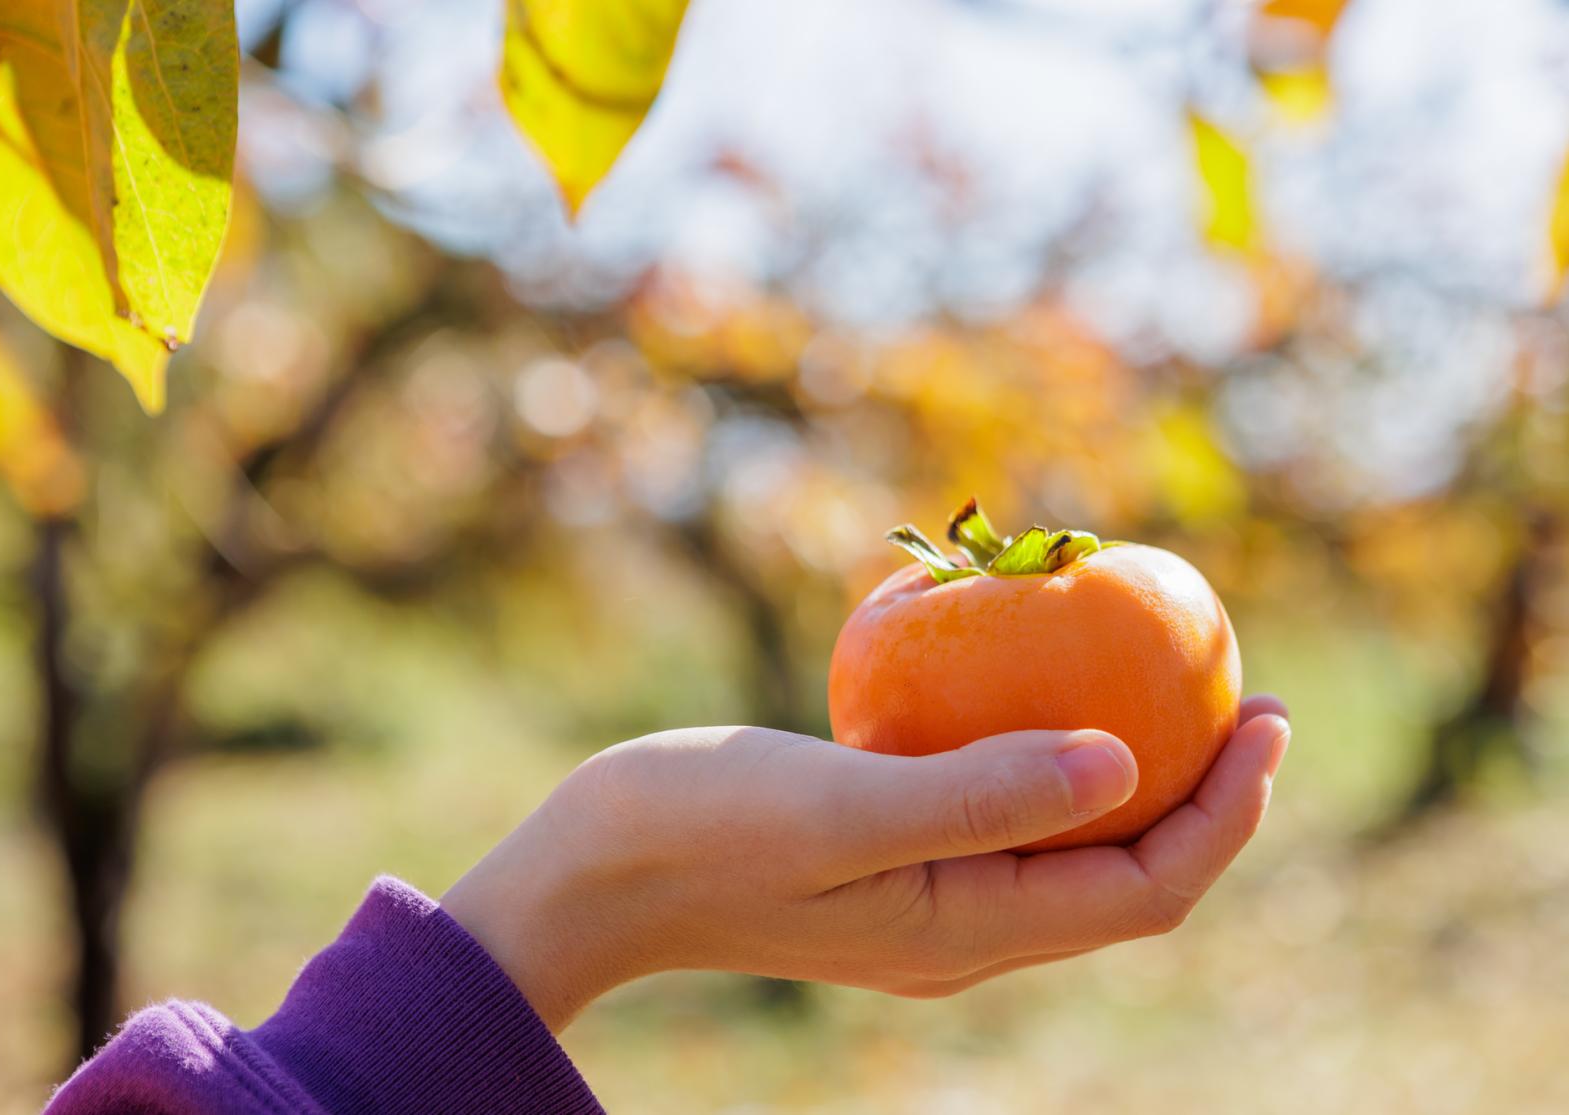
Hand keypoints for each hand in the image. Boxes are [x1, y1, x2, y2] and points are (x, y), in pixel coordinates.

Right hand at [441, 697, 1289, 1031]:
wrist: (592, 874)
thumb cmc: (704, 833)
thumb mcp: (843, 808)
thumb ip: (982, 793)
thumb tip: (1125, 762)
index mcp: (971, 933)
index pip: (1146, 892)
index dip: (1226, 815)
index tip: (1266, 718)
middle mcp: (966, 929)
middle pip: (1127, 873)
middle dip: (1204, 793)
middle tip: (1246, 694)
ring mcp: (926, 895)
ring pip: (1068, 841)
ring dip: (1133, 768)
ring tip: (1167, 682)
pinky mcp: (888, 852)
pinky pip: (997, 804)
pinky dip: (1040, 748)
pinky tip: (1032, 675)